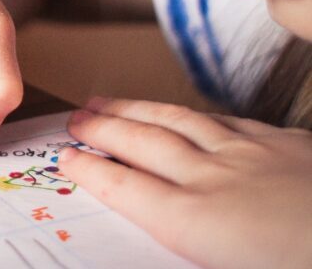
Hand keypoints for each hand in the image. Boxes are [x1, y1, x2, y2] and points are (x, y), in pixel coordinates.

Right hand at [60, 98, 311, 268]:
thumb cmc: (303, 263)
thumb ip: (195, 251)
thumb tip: (170, 233)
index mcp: (200, 223)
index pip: (126, 188)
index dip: (91, 171)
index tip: (66, 158)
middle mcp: (218, 179)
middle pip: (144, 143)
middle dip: (103, 128)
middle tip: (75, 118)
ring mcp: (256, 156)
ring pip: (181, 121)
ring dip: (138, 110)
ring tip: (110, 101)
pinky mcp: (293, 146)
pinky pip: (230, 121)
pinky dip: (197, 115)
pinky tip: (194, 114)